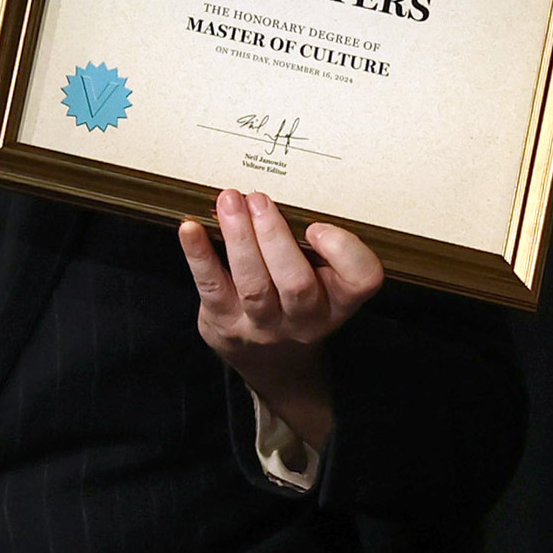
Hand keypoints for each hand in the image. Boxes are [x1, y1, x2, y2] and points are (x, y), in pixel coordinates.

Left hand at [178, 190, 383, 449]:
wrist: (275, 365)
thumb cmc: (299, 304)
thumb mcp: (324, 283)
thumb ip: (316, 248)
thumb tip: (285, 188)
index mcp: (340, 301)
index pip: (362, 280)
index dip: (344, 251)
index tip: (317, 225)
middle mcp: (306, 320)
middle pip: (296, 283)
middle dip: (274, 236)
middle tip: (258, 198)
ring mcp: (263, 326)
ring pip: (254, 285)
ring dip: (240, 239)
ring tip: (229, 201)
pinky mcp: (224, 324)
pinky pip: (212, 288)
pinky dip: (199, 255)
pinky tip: (190, 229)